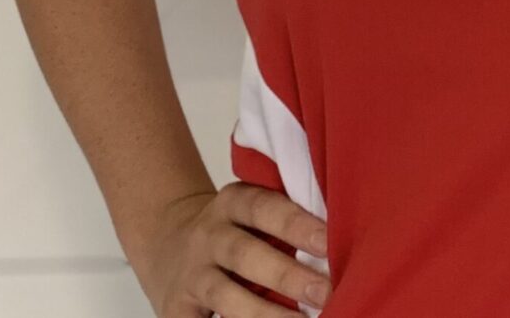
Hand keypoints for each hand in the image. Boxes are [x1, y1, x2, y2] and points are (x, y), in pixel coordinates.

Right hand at [135, 181, 331, 315]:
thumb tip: (342, 245)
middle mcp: (208, 235)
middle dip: (286, 275)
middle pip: (245, 254)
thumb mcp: (251, 214)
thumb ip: (284, 223)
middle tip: (325, 292)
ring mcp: (191, 274)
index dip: (295, 224)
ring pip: (225, 295)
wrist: (167, 243)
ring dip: (264, 314)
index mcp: (232, 203)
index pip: (264, 208)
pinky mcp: (177, 308)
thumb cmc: (236, 230)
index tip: (328, 243)